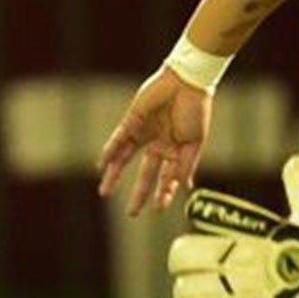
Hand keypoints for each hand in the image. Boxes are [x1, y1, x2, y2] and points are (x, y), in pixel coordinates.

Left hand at [97, 67, 212, 215]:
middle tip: (132, 213)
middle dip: (139, 193)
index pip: (167, 177)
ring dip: (115, 175)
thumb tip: (182, 187)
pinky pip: (118, 139)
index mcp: (175, 150)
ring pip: (126, 159)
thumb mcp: (195, 142)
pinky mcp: (133, 120)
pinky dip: (109, 152)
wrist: (187, 84)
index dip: (163, 193)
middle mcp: (158, 144)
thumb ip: (187, 164)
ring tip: (105, 192)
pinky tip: (101, 166)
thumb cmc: (196, 111)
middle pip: (145, 173)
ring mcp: (144, 133)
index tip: (159, 208)